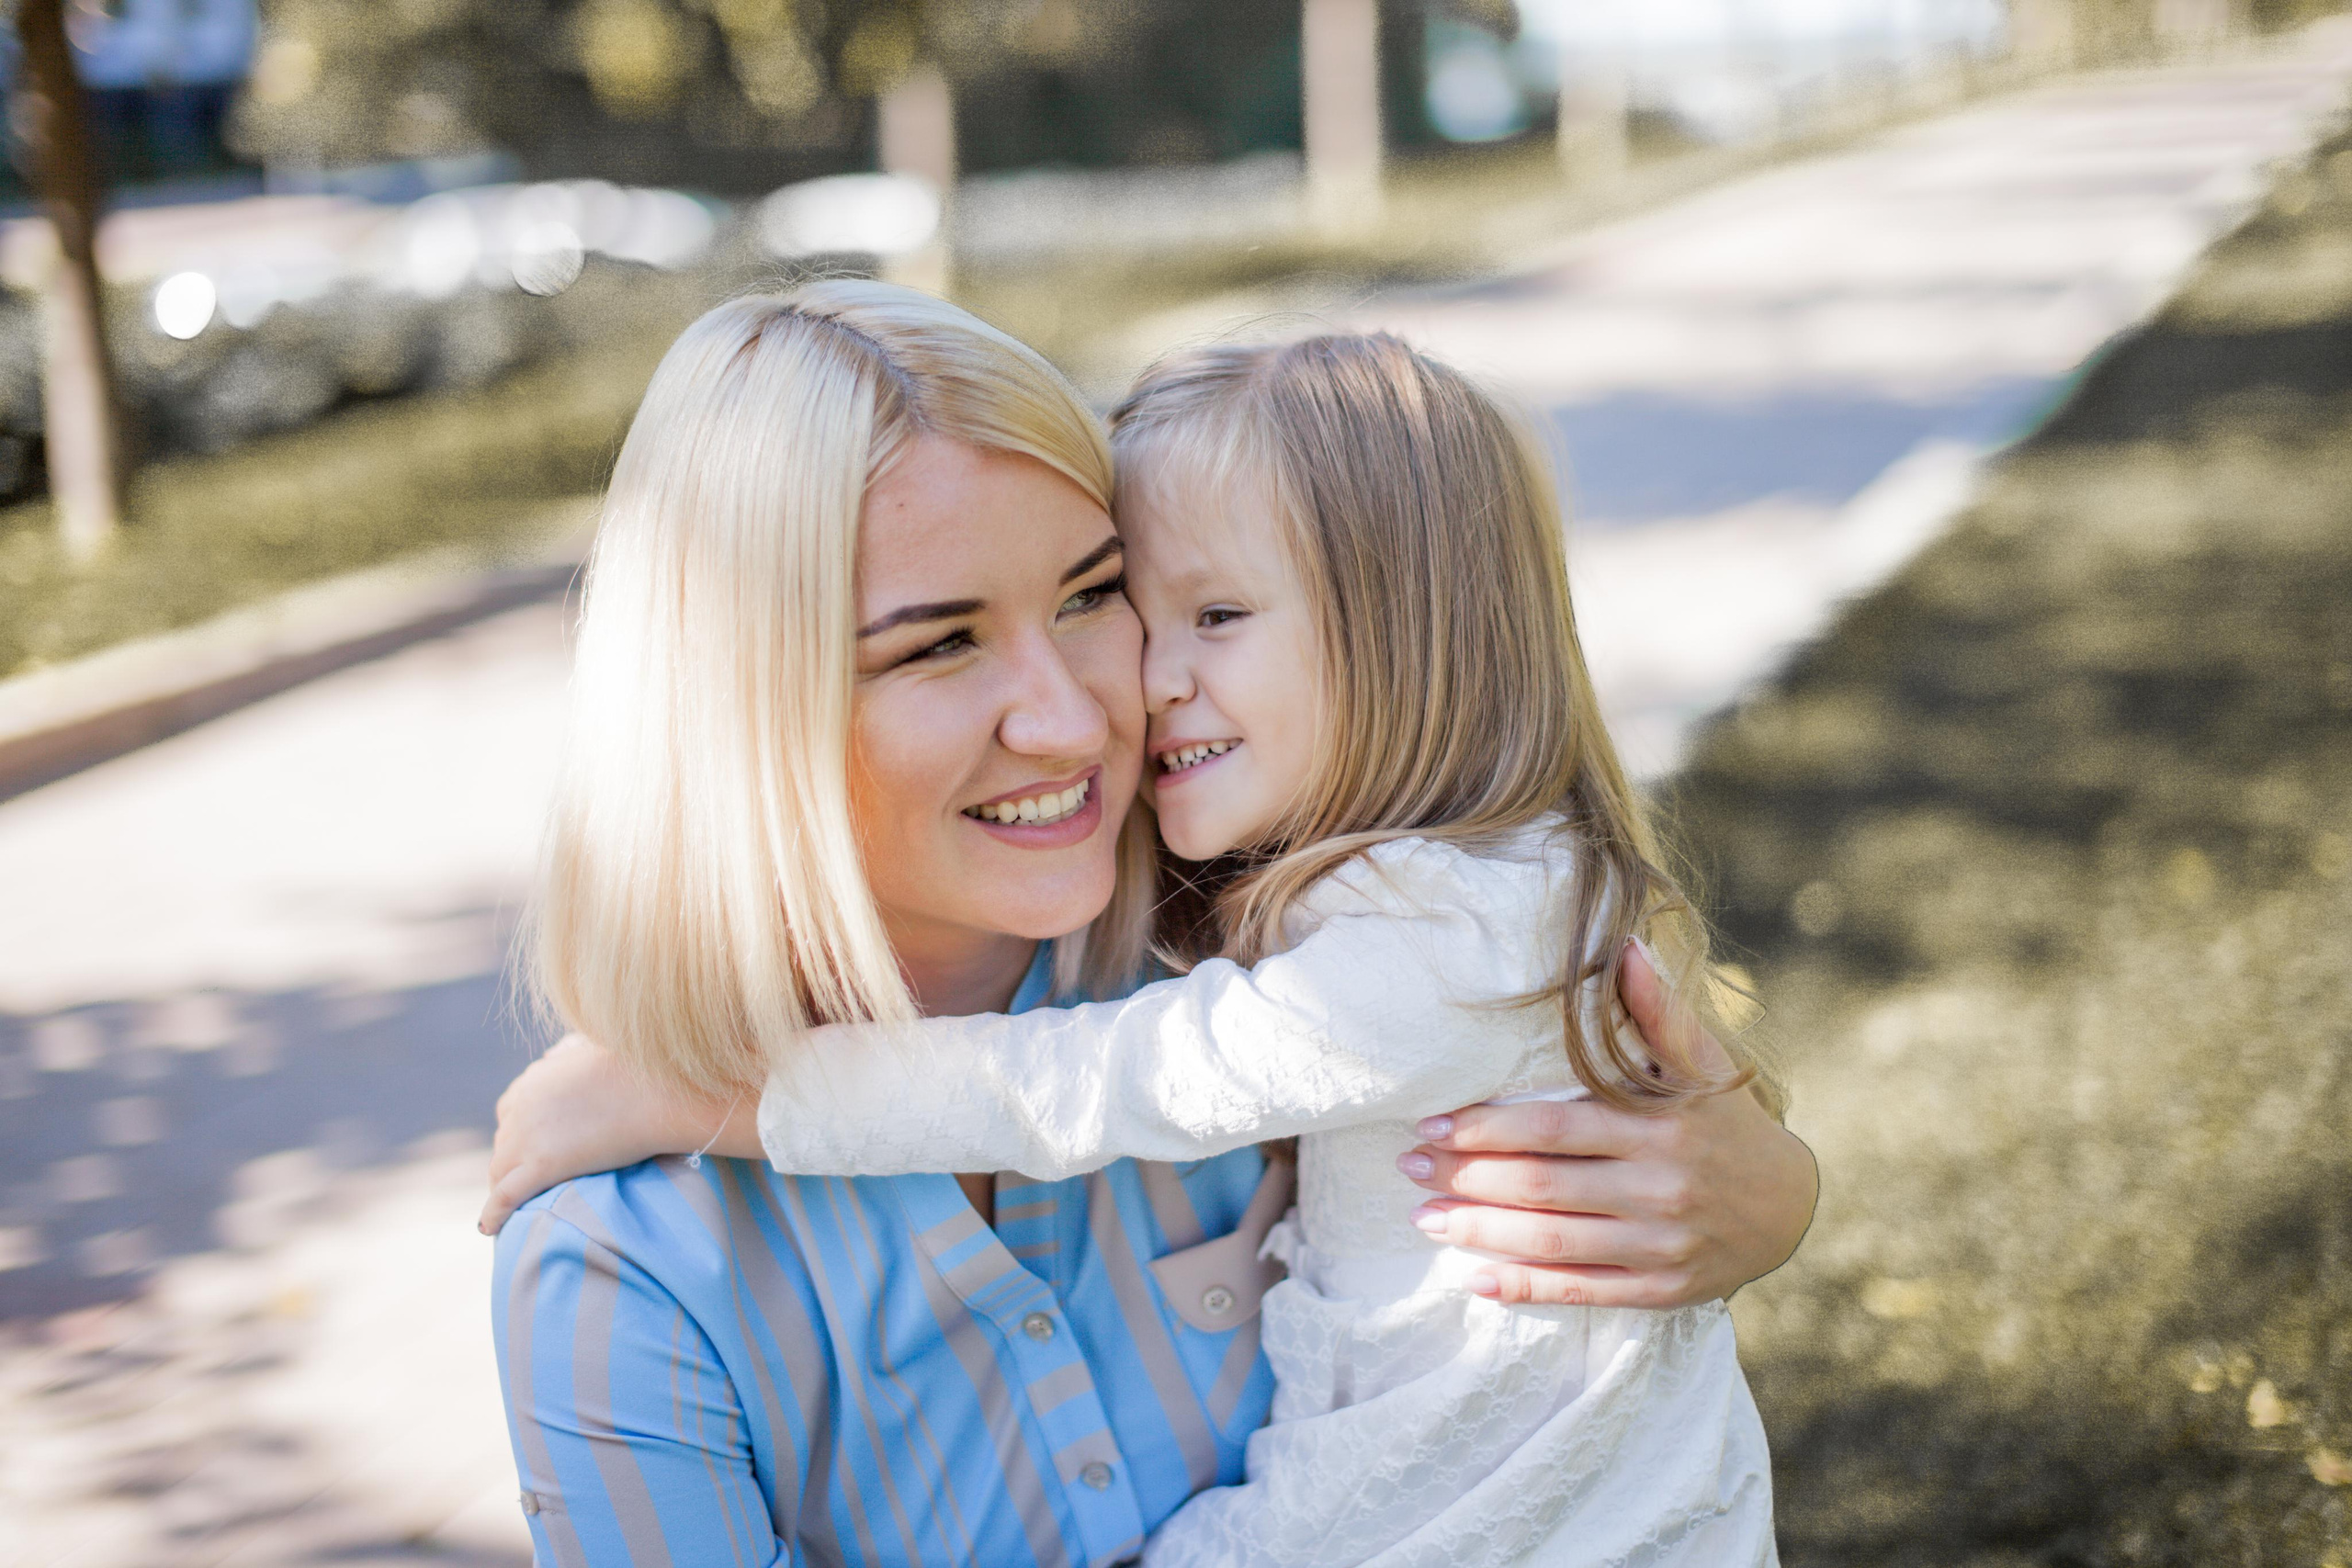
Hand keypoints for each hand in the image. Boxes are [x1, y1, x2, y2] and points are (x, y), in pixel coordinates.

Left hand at [477, 1033, 750, 1235]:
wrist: (656, 1091)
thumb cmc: (640, 1069)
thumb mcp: (595, 1047)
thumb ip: (572, 1053)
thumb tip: (560, 1054)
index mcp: (535, 1080)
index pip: (511, 1108)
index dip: (519, 1129)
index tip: (533, 1143)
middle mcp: (522, 1107)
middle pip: (504, 1141)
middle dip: (512, 1159)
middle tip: (530, 1176)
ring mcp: (528, 1137)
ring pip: (499, 1170)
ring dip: (502, 1187)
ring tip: (512, 1208)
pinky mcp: (542, 1165)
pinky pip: (505, 1196)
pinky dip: (493, 1214)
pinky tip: (490, 1227)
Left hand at [1401, 942, 1816, 1307]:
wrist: (1791, 1206)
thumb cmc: (1727, 1123)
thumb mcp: (1703, 1063)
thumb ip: (1660, 1011)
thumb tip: (1624, 946)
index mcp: (1661, 1128)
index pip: (1556, 1129)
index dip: (1488, 1128)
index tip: (1432, 1123)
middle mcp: (1660, 1188)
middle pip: (1545, 1187)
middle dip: (1468, 1177)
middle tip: (1409, 1166)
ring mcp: (1661, 1245)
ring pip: (1555, 1243)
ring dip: (1481, 1233)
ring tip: (1425, 1219)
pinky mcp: (1662, 1290)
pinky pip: (1584, 1293)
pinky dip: (1527, 1288)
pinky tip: (1476, 1281)